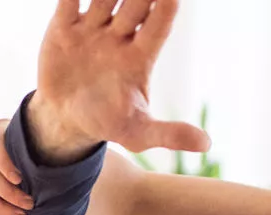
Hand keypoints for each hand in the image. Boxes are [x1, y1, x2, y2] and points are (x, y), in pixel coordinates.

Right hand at [30, 0, 207, 159]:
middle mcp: (120, 36)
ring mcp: (93, 29)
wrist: (64, 119)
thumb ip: (168, 134)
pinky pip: (68, 2)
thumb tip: (206, 145)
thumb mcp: (137, 133)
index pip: (159, 26)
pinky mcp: (64, 28)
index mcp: (141, 56)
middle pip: (134, 5)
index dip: (165, 9)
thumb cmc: (106, 122)